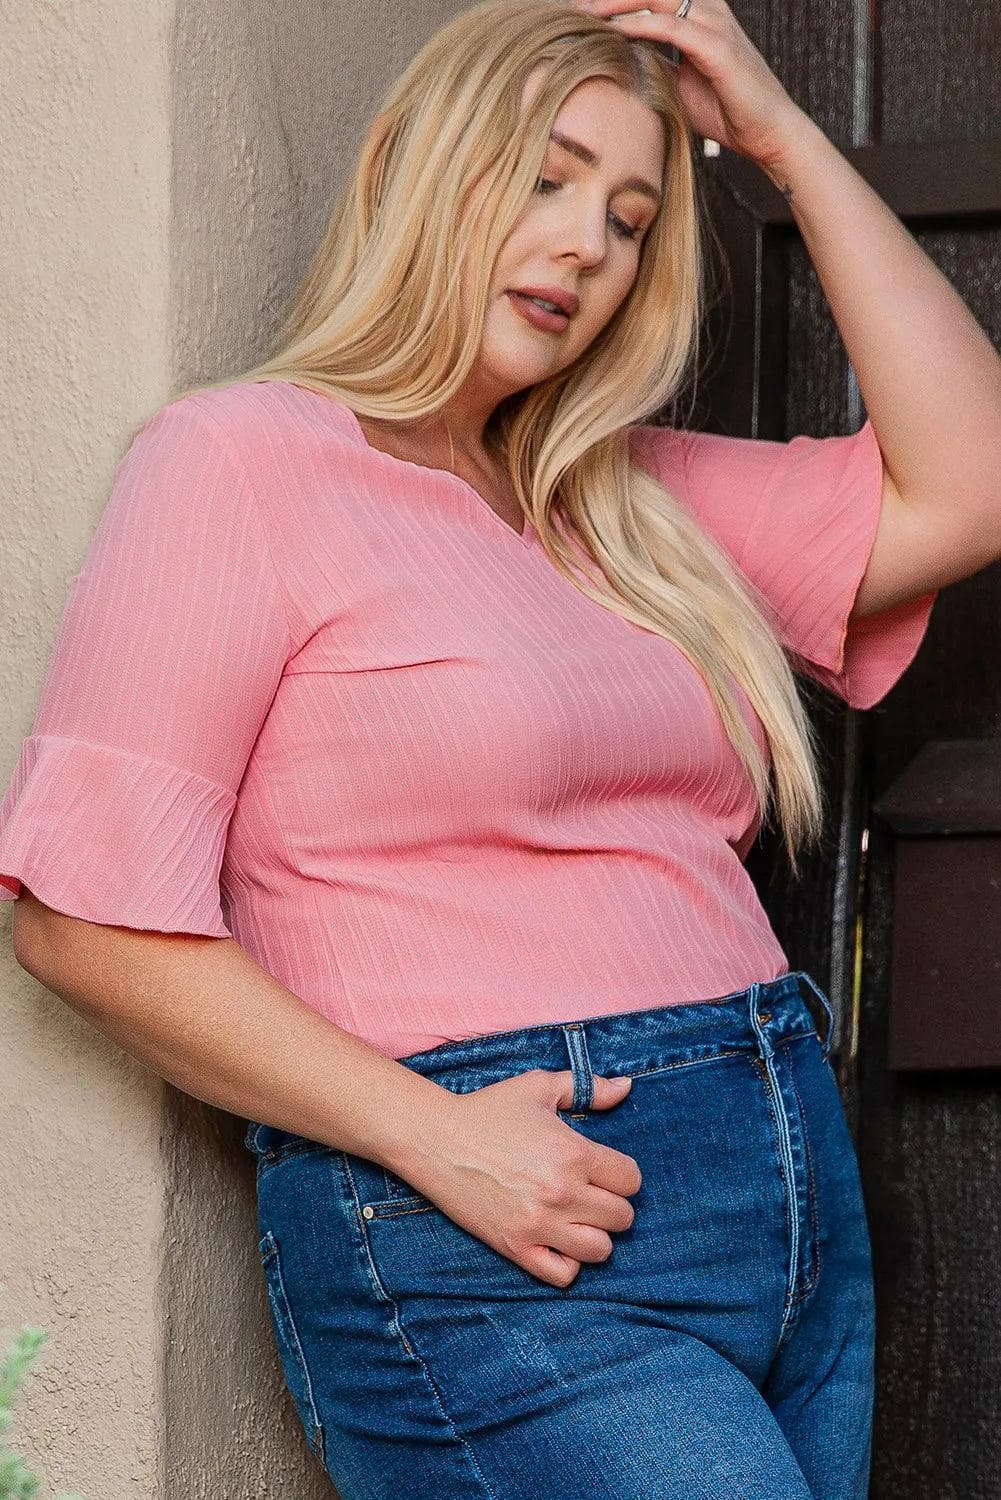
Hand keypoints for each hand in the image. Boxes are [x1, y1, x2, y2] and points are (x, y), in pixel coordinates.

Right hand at [407, 1067, 641, 1286]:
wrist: (436, 1140)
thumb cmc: (489, 1110)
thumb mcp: (539, 1087)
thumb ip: (588, 1086)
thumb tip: (626, 1087)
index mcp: (573, 1153)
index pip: (631, 1180)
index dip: (621, 1175)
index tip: (603, 1170)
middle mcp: (562, 1193)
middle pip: (622, 1218)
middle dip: (612, 1205)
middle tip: (590, 1194)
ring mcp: (540, 1225)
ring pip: (600, 1250)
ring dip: (594, 1235)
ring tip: (576, 1218)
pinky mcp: (516, 1248)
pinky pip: (563, 1275)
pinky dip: (567, 1263)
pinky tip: (556, 1241)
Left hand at [568, 0, 807, 169]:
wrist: (766, 133)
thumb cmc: (727, 111)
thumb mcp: (678, 85)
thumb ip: (654, 66)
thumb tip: (621, 64)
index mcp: (697, 15)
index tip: (581, 10)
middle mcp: (707, 10)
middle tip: (574, 7)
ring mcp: (714, 24)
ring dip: (618, 2)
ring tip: (586, 14)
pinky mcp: (717, 47)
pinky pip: (671, 26)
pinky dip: (639, 26)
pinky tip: (613, 33)